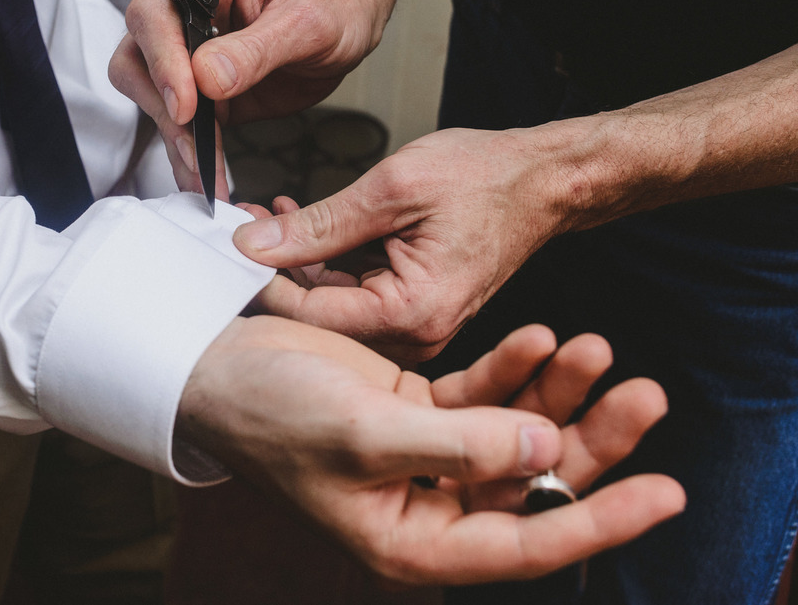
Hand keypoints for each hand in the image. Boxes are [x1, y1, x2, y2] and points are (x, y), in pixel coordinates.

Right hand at [108, 0, 391, 196]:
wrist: (349, 24)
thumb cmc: (331, 4)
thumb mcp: (306, 20)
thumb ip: (257, 48)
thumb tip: (207, 77)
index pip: (155, 15)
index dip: (162, 60)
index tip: (186, 103)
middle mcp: (184, 18)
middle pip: (136, 61)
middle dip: (161, 107)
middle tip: (193, 143)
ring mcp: (188, 60)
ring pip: (153, 102)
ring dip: (174, 140)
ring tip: (206, 174)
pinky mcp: (203, 98)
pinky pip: (182, 129)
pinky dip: (191, 157)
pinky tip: (209, 177)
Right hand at [181, 317, 683, 585]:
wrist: (217, 364)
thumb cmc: (270, 412)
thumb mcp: (363, 434)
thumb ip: (458, 446)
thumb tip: (545, 447)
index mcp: (410, 540)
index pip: (523, 544)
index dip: (599, 521)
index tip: (665, 493)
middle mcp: (426, 504)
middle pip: (533, 481)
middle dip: (592, 439)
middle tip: (646, 395)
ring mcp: (426, 453)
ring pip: (516, 431)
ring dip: (557, 391)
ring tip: (594, 347)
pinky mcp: (419, 407)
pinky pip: (483, 393)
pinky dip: (513, 366)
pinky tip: (541, 338)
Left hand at [233, 126, 573, 361]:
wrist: (543, 181)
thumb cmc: (486, 179)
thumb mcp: (391, 190)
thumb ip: (319, 224)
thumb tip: (254, 243)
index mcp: (411, 314)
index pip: (310, 314)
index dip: (263, 278)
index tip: (231, 243)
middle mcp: (416, 336)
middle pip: (317, 317)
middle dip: (275, 268)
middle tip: (244, 221)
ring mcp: (416, 328)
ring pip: (331, 306)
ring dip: (298, 262)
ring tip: (271, 213)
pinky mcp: (414, 311)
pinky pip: (354, 296)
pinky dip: (326, 262)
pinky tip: (303, 224)